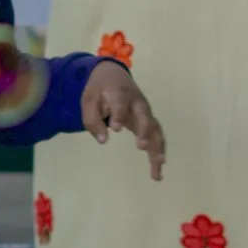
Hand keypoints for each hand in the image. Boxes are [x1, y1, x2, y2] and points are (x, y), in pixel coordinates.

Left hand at [82, 61, 164, 180]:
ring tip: (158, 166)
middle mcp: (137, 104)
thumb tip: (104, 140)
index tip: (116, 128)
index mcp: (119, 94)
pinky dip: (158, 153)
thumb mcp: (89, 101)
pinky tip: (157, 172)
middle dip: (145, 131)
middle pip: (144, 116)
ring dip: (158, 147)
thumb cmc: (100, 91)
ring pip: (155, 130)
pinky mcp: (148, 122)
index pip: (120, 104)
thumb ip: (93, 120)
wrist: (114, 76)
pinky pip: (156, 137)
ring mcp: (145, 113)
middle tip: (142, 146)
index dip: (119, 115)